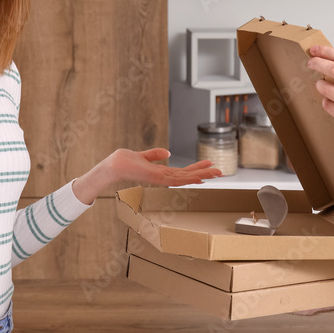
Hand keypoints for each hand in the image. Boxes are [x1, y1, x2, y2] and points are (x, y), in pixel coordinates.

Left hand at [72, 148, 221, 203]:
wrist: (113, 166)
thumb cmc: (125, 162)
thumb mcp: (143, 155)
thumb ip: (155, 154)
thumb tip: (168, 152)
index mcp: (162, 172)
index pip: (183, 171)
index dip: (197, 169)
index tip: (209, 166)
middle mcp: (164, 177)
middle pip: (188, 175)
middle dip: (205, 173)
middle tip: (221, 171)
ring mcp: (161, 179)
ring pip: (186, 178)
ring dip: (202, 175)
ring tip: (216, 173)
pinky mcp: (157, 179)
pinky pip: (177, 180)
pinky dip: (189, 179)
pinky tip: (199, 177)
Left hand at [306, 45, 333, 155]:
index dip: (327, 51)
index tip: (316, 50)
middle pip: (333, 68)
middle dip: (317, 63)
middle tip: (310, 63)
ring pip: (326, 88)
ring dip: (319, 84)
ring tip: (321, 84)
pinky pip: (328, 105)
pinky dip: (326, 101)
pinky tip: (331, 101)